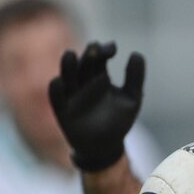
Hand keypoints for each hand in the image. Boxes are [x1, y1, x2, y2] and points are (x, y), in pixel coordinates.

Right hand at [48, 41, 144, 171]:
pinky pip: (56, 98)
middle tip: (95, 48)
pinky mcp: (61, 110)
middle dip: (89, 57)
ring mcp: (71, 95)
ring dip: (68, 67)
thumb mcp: (132, 99)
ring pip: (67, 77)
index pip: (99, 58)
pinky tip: (58, 81)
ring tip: (70, 55)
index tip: (113, 48)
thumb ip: (135, 78)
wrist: (107, 145)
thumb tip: (137, 54)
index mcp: (99, 76)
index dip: (104, 51)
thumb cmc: (119, 120)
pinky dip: (56, 90)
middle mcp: (82, 82)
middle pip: (84, 65)